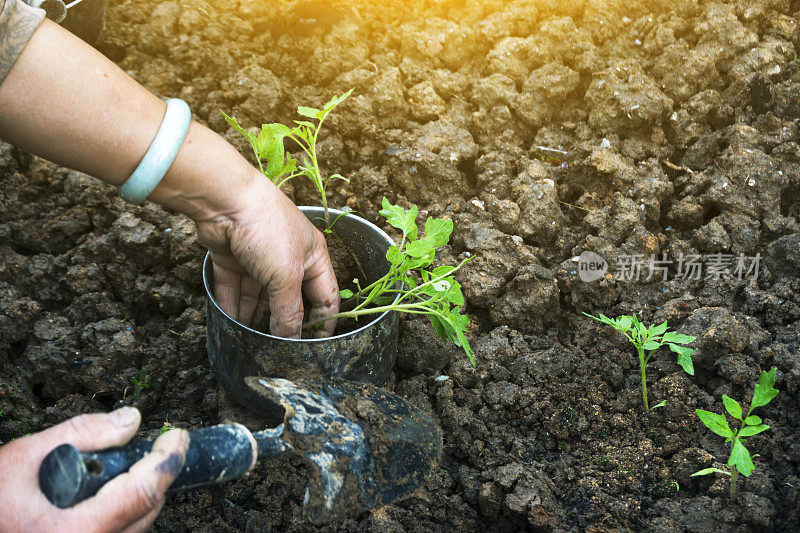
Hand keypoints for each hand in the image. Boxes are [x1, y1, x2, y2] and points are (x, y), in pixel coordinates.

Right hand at [0, 407, 188, 532]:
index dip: (167, 459)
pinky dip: (126, 511)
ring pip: (138, 525)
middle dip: (157, 474)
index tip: (176, 436)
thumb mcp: (26, 456)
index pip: (143, 492)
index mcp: (75, 531)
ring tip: (131, 467)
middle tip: (157, 446)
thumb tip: (131, 420)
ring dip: (142, 494)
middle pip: (146, 511)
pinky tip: (111, 492)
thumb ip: (83, 434)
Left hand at [195, 174, 338, 337]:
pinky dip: (232, 306)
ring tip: (249, 342)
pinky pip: (234, 288)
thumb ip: (289, 311)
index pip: (325, 296)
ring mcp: (259, 258)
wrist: (224, 199)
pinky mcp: (233, 258)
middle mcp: (288, 258)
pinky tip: (229, 325)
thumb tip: (291, 340)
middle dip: (283, 322)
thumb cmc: (267, 229)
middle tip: (277, 348)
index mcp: (313, 257)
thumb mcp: (286, 276)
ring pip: (258, 297)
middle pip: (289, 299)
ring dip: (253, 318)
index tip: (315, 348)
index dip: (323, 322)